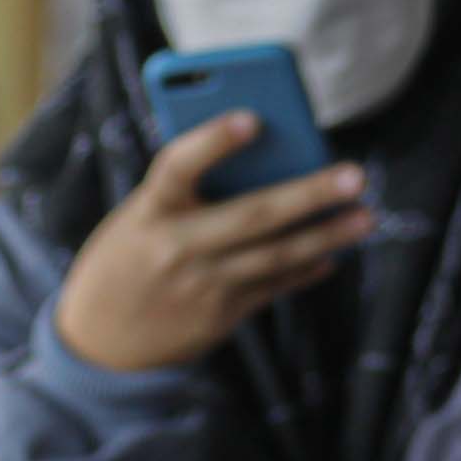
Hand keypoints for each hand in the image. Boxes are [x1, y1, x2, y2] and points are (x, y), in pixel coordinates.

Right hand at [47, 118, 372, 375]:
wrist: (95, 341)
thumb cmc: (127, 257)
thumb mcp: (138, 217)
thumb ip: (188, 194)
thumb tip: (268, 168)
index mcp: (147, 211)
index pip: (177, 166)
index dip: (213, 141)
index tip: (252, 118)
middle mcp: (174, 249)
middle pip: (252, 215)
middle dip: (308, 195)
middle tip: (355, 175)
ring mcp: (199, 287)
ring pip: (274, 257)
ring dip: (325, 236)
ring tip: (364, 217)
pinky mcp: (217, 318)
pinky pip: (272, 288)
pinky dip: (303, 270)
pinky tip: (330, 255)